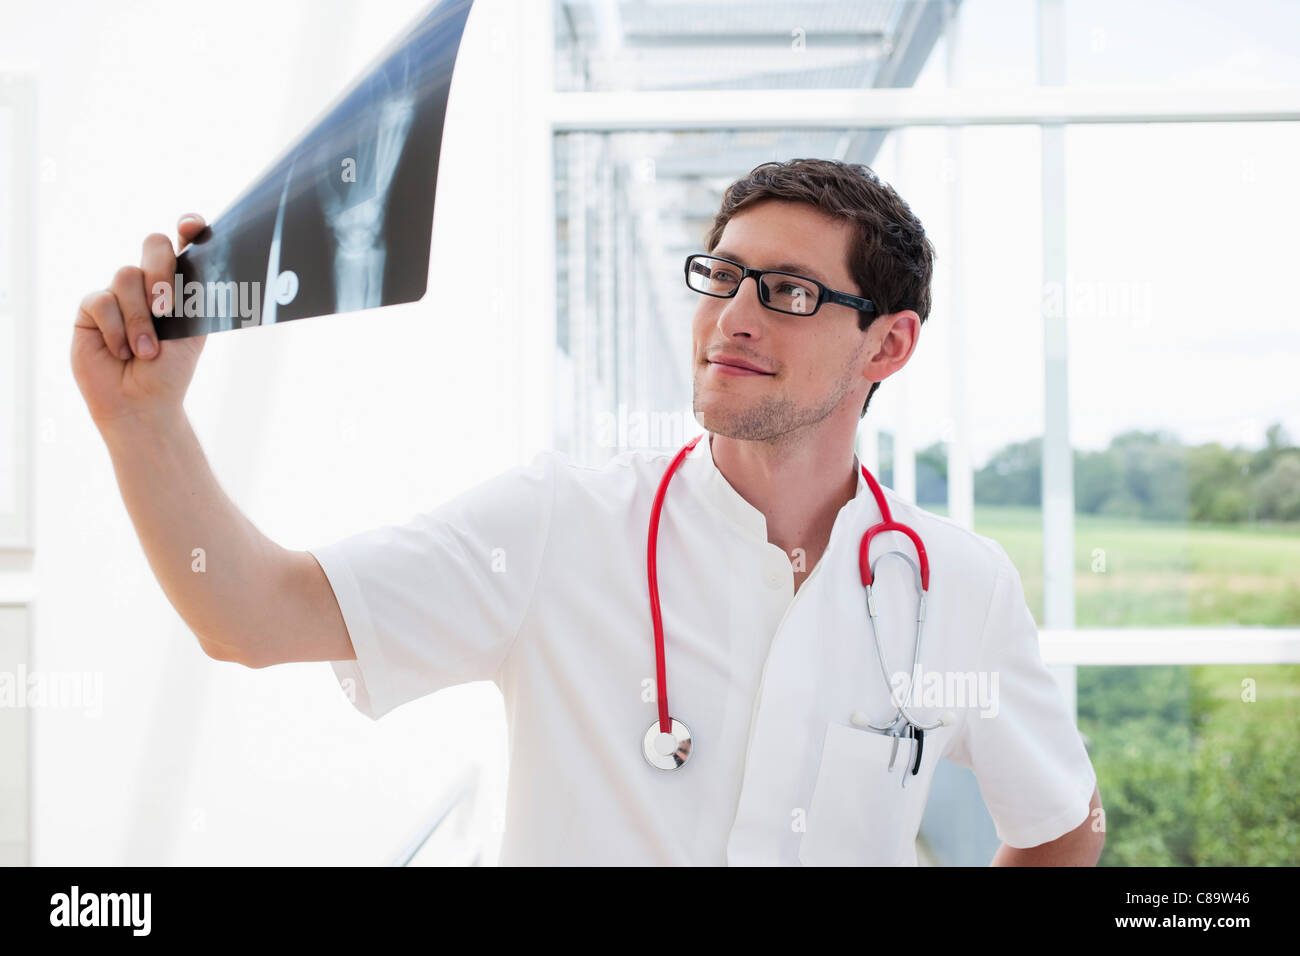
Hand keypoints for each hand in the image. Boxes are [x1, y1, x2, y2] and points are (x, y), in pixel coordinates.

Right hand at [71, 214, 209, 429]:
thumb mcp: (192, 333)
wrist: (141, 402)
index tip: (192, 226)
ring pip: (127, 276)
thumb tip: (205, 269)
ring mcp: (118, 292)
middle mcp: (148, 282)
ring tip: (146, 352)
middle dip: (161, 271)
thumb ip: (194, 298)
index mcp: (178, 284)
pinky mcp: (91, 308)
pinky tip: (122, 351)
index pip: (183, 244)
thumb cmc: (170, 370)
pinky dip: (116, 329)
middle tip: (167, 308)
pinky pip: (102, 301)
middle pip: (153, 245)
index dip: (189, 227)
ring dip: (140, 319)